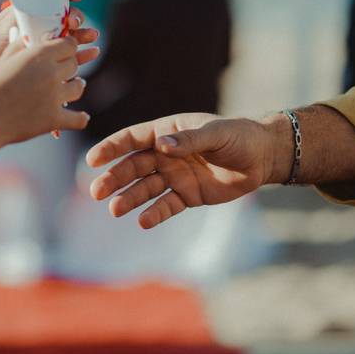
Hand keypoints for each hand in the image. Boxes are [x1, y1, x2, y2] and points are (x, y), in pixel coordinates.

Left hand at [0, 0, 96, 75]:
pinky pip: (68, 56)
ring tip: (92, 37)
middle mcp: (39, 26)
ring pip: (71, 37)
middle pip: (66, 18)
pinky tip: (93, 52)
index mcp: (30, 11)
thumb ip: (26, 11)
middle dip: (76, 18)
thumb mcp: (8, 21)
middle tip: (74, 23)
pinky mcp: (46, 62)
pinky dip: (82, 54)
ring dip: (84, 35)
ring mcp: (44, 44)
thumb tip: (49, 0)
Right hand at [0, 36, 89, 148]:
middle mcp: (51, 73)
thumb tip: (30, 36)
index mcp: (39, 54)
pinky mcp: (54, 119)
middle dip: (69, 64)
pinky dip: (80, 118)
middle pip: (73, 64)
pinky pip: (78, 119)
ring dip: (75, 85)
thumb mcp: (3, 60)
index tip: (64, 49)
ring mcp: (55, 97)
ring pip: (78, 87)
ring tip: (72, 87)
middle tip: (64, 69)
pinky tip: (81, 116)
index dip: (67, 45)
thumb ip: (20, 46)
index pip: (68, 44)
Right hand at [86, 113, 286, 228]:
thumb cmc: (237, 136)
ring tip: (115, 209)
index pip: (133, 139)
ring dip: (130, 198)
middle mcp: (166, 154)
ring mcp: (175, 176)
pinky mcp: (187, 195)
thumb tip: (160, 145)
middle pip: (134, 166)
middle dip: (114, 178)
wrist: (261, 158)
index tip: (93, 159)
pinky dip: (155, 214)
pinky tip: (142, 221)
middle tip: (96, 192)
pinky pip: (167, 205)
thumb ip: (187, 140)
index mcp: (167, 132)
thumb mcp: (215, 133)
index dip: (112, 148)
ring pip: (146, 188)